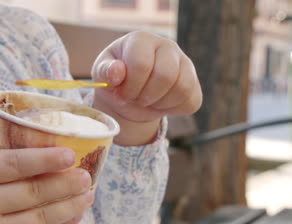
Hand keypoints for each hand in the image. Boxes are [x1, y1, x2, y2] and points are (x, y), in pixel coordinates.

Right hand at [0, 142, 92, 223]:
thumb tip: (27, 138)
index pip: (13, 164)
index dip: (45, 158)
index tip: (70, 154)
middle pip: (32, 192)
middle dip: (66, 183)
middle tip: (87, 175)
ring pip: (40, 218)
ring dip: (69, 206)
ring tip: (88, 194)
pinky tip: (73, 216)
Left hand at [91, 31, 201, 145]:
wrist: (128, 92)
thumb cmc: (114, 79)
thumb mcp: (102, 74)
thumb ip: (106, 71)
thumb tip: (116, 72)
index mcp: (141, 40)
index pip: (142, 64)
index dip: (130, 86)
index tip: (121, 95)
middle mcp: (167, 46)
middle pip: (166, 76)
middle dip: (146, 96)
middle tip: (134, 99)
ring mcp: (184, 63)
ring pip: (182, 89)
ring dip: (159, 104)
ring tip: (146, 101)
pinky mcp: (194, 83)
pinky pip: (191, 102)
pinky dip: (173, 110)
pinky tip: (159, 104)